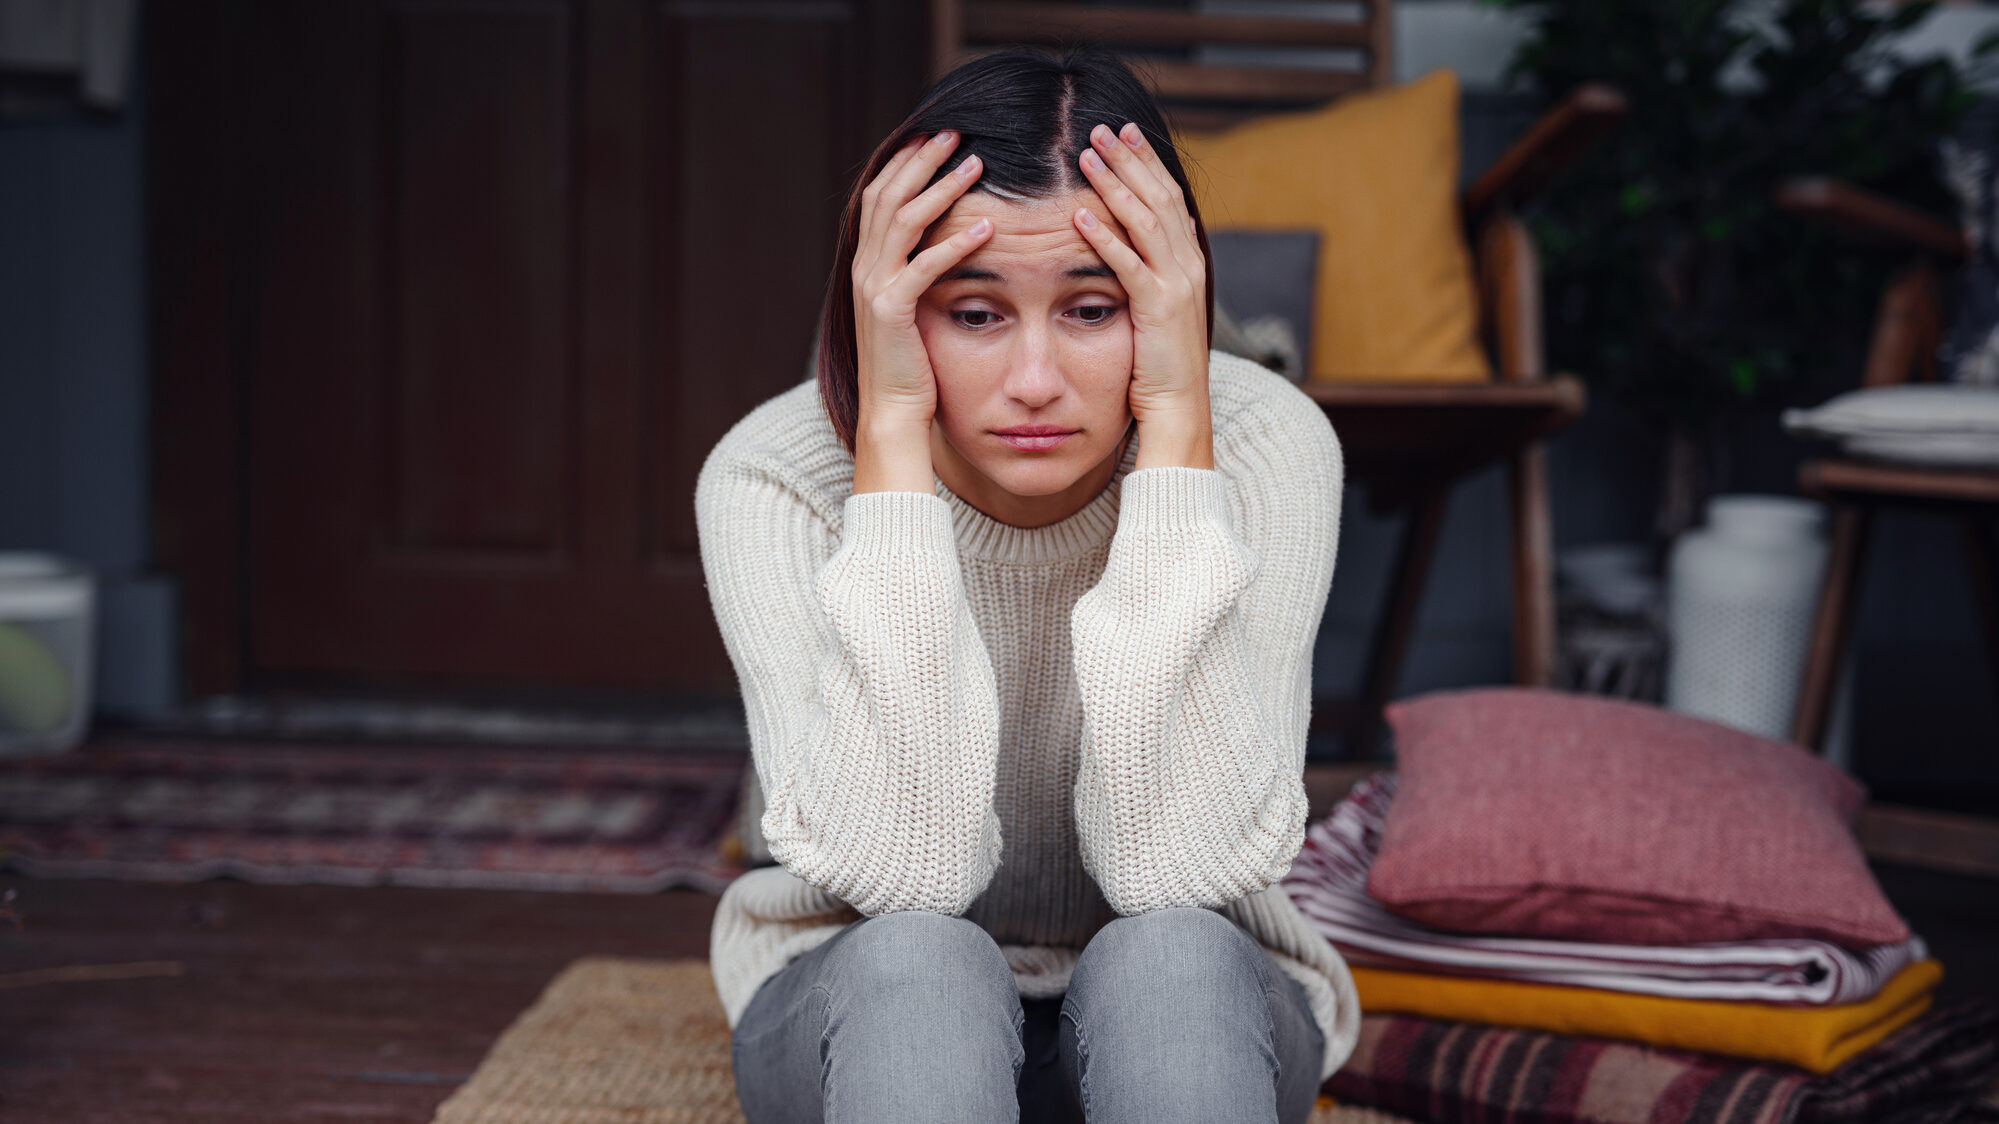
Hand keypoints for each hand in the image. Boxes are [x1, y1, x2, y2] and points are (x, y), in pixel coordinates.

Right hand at [852, 130, 991, 432]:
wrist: (891, 413)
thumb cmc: (911, 365)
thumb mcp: (912, 308)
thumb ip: (918, 272)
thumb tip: (944, 242)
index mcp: (868, 264)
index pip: (880, 196)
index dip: (905, 162)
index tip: (935, 135)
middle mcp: (865, 269)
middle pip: (888, 195)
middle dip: (922, 159)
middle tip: (956, 131)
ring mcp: (874, 289)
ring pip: (904, 221)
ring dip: (941, 188)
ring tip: (977, 164)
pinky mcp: (892, 313)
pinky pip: (924, 268)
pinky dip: (954, 244)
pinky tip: (986, 228)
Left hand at [1072, 121, 1212, 466]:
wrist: (1179, 412)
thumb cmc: (1159, 368)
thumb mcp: (1154, 312)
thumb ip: (1149, 274)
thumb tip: (1140, 243)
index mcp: (1188, 264)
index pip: (1167, 199)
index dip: (1145, 164)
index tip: (1123, 135)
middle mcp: (1188, 267)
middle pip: (1159, 197)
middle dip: (1130, 160)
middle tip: (1102, 127)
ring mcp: (1177, 287)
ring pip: (1146, 221)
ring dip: (1115, 184)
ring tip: (1086, 155)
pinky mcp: (1159, 310)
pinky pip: (1129, 265)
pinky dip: (1104, 238)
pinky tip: (1078, 216)